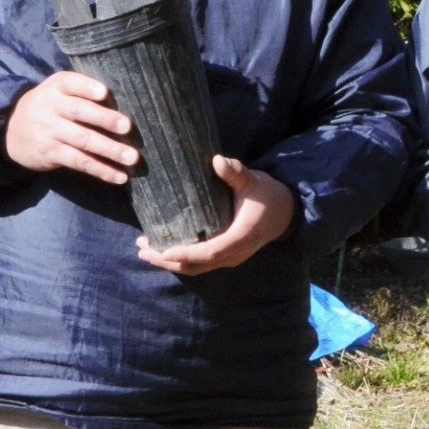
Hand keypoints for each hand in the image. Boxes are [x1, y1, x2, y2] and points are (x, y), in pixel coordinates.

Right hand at [4, 71, 135, 183]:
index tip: (104, 92)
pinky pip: (79, 162)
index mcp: (56, 87)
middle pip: (79, 112)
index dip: (87, 87)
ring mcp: (50, 132)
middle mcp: (51, 107)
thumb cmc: (48, 107)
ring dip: (110, 149)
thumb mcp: (56, 91)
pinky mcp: (52, 153)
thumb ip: (81, 91)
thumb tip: (124, 99)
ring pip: (83, 140)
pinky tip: (119, 176)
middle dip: (104, 119)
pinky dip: (101, 169)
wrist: (10, 130)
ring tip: (132, 157)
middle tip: (127, 127)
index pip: (70, 83)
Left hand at [136, 155, 295, 276]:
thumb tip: (217, 160)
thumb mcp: (254, 182)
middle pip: (197, 266)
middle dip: (167, 261)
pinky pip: (200, 264)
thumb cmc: (268, 195)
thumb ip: (236, 173)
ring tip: (145, 251)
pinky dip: (180, 260)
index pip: (210, 252)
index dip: (187, 254)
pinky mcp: (225, 256)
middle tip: (142, 249)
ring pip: (196, 268)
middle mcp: (234, 254)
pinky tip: (163, 249)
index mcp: (241, 237)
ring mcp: (230, 258)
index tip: (164, 251)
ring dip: (170, 262)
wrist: (285, 212)